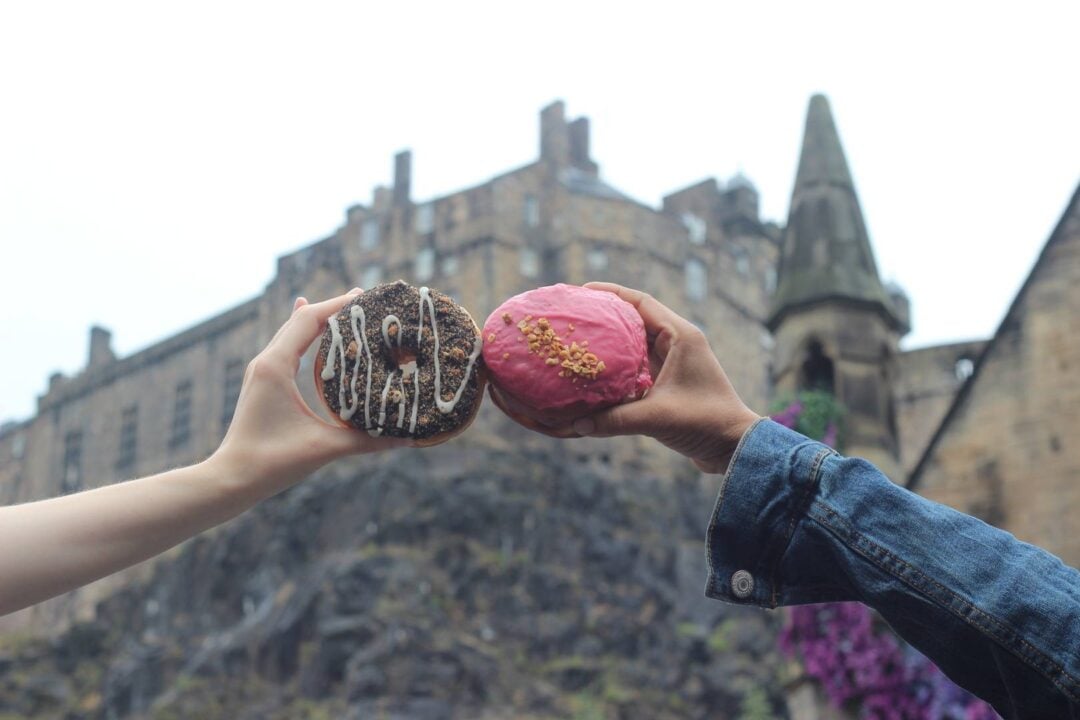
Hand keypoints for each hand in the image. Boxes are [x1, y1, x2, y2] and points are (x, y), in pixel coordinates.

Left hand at [213, 289, 406, 497]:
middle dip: (332, 307)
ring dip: (318, 318)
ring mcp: (262, 371)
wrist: (232, 478)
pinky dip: (304, 333)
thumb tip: (408, 440)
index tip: (366, 297)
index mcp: (276, 366)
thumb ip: (366, 441)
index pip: (308, 320)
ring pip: (291, 331)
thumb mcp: (324, 448)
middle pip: (300, 319)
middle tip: (365, 298)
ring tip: (347, 308)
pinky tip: (312, 329)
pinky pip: (286, 346)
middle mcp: (266, 362)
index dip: (337, 305)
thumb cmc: (272, 462)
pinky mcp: (263, 383)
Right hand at [570, 283, 759, 472]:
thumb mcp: (657, 418)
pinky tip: (595, 371)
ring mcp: (674, 362)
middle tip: (576, 315)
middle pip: (635, 318)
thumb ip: (615, 419)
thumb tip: (576, 422)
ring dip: (611, 340)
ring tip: (580, 339)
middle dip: (606, 315)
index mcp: (681, 336)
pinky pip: (638, 364)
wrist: (733, 447)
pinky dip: (618, 364)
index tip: (583, 291)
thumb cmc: (705, 423)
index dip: (612, 293)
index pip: (642, 302)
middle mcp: (678, 343)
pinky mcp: (669, 381)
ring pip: (635, 342)